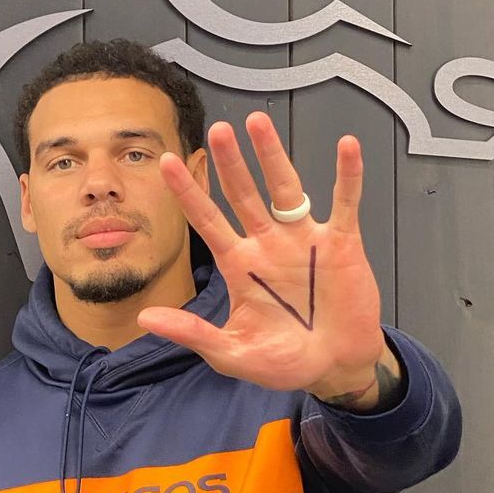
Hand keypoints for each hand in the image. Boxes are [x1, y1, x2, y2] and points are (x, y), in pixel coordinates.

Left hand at [136, 113, 397, 406]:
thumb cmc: (285, 362)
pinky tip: (347, 147)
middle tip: (217, 131)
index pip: (207, 221)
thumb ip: (192, 333)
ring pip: (286, 189)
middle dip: (230, 163)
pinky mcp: (342, 244)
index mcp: (239, 265)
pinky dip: (348, 176)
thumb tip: (145, 319)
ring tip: (258, 123)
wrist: (336, 369)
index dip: (188, 193)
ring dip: (272, 156)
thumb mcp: (232, 353)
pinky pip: (345, 203)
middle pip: (243, 194)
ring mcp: (304, 240)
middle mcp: (268, 244)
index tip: (166, 162)